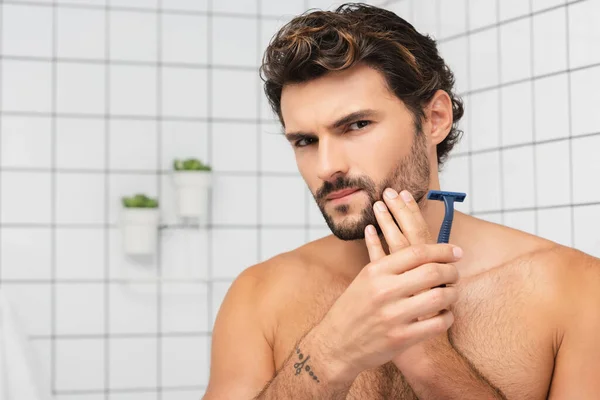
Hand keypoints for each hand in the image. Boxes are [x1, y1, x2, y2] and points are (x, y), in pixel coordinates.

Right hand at [365, 188, 459, 370]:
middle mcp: (384, 291)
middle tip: (455, 273)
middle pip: (432, 272)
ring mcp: (393, 316)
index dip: (443, 250)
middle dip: (451, 271)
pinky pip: (437, 324)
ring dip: (452, 294)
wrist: (337, 343)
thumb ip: (383, 257)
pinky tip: (444, 314)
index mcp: (376, 271)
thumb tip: (393, 231)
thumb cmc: (354, 307)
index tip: (456, 252)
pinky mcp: (401, 338)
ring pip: (439, 297)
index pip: (417, 252)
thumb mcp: (364, 277)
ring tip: (451, 293)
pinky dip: (447, 317)